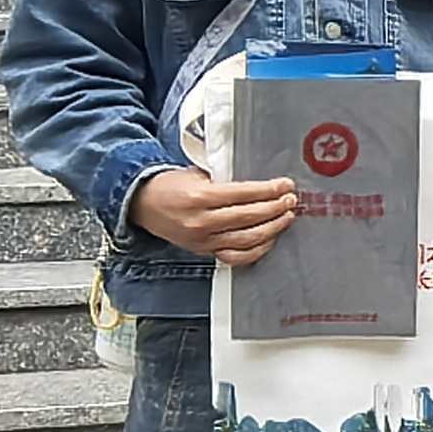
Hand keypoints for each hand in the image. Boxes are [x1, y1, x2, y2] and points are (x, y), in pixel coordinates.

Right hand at [135, 166, 295, 264]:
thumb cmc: (170, 186)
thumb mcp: (196, 174)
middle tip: (290, 200)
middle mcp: (202, 221)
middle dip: (276, 208)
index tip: (286, 185)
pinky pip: (236, 257)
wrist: (141, 204)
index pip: (244, 194)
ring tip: (286, 217)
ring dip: (273, 228)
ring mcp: (203, 240)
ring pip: (248, 239)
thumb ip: (226, 180)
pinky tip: (270, 239)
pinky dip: (257, 250)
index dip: (270, 190)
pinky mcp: (204, 252)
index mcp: (200, 197)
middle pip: (250, 217)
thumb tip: (261, 185)